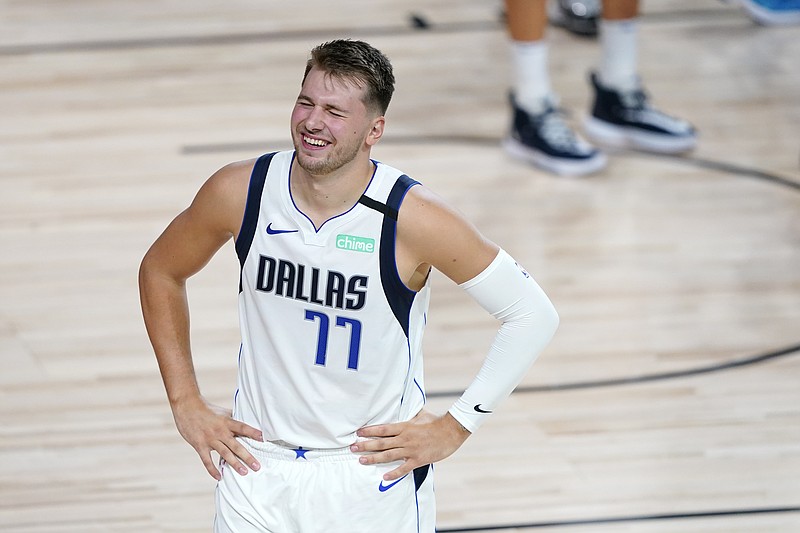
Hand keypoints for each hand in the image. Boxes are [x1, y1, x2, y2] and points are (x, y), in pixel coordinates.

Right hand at [172, 397, 263, 479]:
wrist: (187, 407)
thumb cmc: (207, 409)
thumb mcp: (222, 412)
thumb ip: (233, 418)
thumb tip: (247, 419)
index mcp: (227, 421)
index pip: (242, 427)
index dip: (253, 432)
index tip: (263, 439)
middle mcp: (220, 431)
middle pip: (236, 445)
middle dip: (247, 456)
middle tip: (257, 466)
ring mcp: (210, 439)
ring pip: (225, 454)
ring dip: (234, 464)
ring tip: (244, 472)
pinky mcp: (200, 445)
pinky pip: (207, 460)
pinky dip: (213, 469)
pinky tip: (219, 477)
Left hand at [350, 410, 470, 480]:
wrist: (451, 432)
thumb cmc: (436, 422)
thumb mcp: (420, 415)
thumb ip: (410, 414)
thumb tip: (404, 407)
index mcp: (404, 426)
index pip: (383, 429)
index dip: (369, 431)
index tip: (358, 432)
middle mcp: (405, 438)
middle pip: (381, 442)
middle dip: (365, 445)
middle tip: (352, 447)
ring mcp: (411, 450)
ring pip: (388, 455)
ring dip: (373, 458)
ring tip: (361, 460)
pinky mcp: (418, 460)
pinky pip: (403, 468)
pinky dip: (394, 473)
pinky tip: (384, 476)